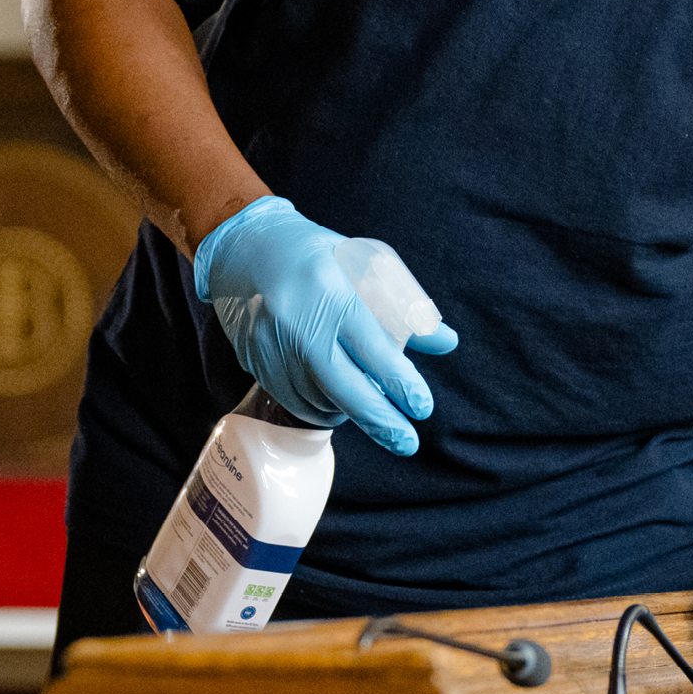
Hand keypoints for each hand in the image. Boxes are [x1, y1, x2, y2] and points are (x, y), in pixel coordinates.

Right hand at [191, 198, 457, 454]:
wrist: (245, 250)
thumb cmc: (319, 256)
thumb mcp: (368, 266)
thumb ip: (406, 307)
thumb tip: (447, 343)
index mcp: (330, 290)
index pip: (372, 348)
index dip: (400, 382)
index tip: (423, 407)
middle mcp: (297, 322)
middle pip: (343, 387)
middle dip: (380, 421)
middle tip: (408, 443)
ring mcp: (271, 346)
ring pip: (319, 398)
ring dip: (352, 412)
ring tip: (374, 408)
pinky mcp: (255, 363)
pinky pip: (294, 400)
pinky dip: (322, 407)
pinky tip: (339, 401)